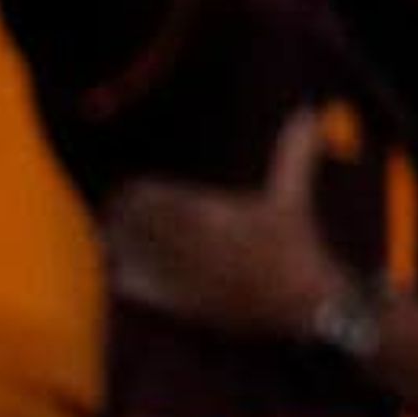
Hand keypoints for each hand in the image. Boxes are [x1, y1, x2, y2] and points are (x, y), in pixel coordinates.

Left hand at [108, 113, 347, 342]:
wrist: (296, 305)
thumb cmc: (293, 248)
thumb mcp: (290, 199)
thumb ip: (293, 154)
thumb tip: (308, 111)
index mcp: (213, 216)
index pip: (158, 199)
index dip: (139, 192)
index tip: (132, 187)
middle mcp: (190, 246)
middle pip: (136, 224)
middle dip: (122, 215)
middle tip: (113, 207)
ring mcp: (179, 275)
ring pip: (128, 253)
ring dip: (117, 241)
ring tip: (109, 232)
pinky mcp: (173, 302)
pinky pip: (131, 286)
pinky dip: (121, 272)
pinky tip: (119, 263)